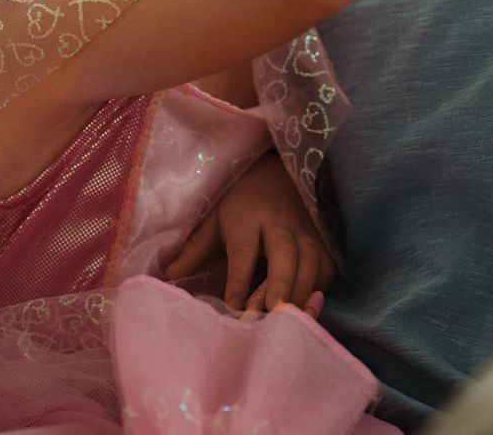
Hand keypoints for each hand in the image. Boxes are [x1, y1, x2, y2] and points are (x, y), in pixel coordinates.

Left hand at [164, 152, 334, 315]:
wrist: (274, 174)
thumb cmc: (238, 203)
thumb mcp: (213, 220)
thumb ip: (193, 250)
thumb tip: (167, 278)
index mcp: (247, 217)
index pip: (244, 250)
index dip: (240, 280)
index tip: (235, 309)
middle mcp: (279, 223)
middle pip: (284, 253)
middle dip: (281, 282)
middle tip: (275, 310)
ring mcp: (304, 231)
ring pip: (310, 261)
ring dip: (301, 290)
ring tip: (289, 318)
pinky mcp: (321, 240)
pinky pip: (325, 267)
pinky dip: (318, 288)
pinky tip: (306, 307)